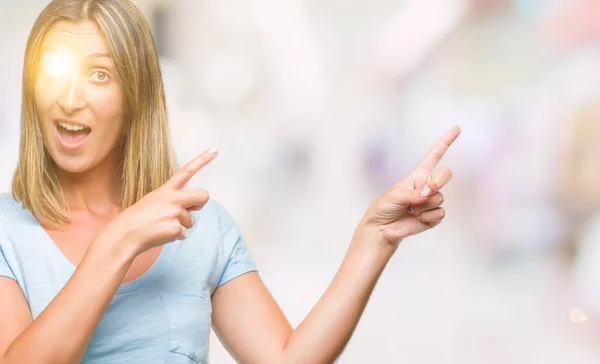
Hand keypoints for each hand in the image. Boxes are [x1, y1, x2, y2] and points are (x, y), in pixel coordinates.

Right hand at [96, 148, 218, 256]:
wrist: (125, 234)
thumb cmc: (138, 218)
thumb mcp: (153, 201)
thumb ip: (173, 200)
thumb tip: (190, 208)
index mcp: (166, 189)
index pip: (186, 171)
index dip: (202, 160)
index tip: (215, 150)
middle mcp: (173, 198)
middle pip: (203, 196)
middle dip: (199, 204)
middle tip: (188, 210)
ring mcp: (176, 213)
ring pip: (191, 221)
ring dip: (181, 226)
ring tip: (162, 226)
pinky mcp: (176, 228)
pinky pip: (185, 234)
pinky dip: (176, 236)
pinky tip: (161, 234)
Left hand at [361, 126, 460, 246]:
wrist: (381, 228)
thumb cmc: (384, 207)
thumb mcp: (395, 195)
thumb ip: (413, 193)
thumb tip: (429, 193)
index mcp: (418, 175)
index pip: (434, 156)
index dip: (445, 142)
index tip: (457, 129)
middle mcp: (427, 186)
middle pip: (444, 176)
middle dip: (438, 181)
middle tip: (424, 192)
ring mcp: (431, 201)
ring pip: (440, 197)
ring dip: (425, 205)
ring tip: (411, 210)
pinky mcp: (433, 216)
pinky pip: (440, 213)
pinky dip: (428, 217)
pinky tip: (417, 218)